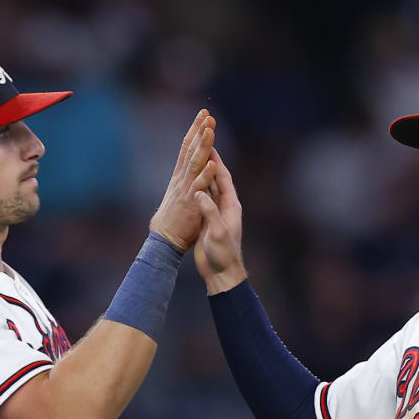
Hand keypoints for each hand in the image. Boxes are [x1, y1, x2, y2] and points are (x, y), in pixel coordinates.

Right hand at [147, 110, 218, 251]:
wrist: (165, 238)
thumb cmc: (174, 217)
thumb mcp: (178, 191)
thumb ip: (185, 177)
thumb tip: (190, 163)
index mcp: (180, 175)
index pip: (188, 148)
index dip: (195, 131)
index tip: (202, 114)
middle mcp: (182, 178)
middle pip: (192, 151)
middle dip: (199, 132)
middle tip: (207, 115)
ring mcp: (186, 189)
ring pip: (196, 164)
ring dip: (203, 146)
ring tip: (210, 130)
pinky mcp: (191, 203)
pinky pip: (200, 186)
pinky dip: (206, 174)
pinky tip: (212, 162)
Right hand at [192, 149, 246, 294]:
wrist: (221, 273)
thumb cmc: (222, 255)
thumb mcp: (216, 233)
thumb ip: (209, 212)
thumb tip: (200, 193)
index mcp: (230, 206)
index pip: (224, 178)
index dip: (217, 162)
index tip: (210, 146)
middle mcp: (225, 206)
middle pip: (217, 179)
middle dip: (210, 162)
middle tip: (203, 145)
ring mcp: (216, 212)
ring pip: (209, 187)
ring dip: (203, 172)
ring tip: (194, 158)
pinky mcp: (208, 220)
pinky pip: (202, 198)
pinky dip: (197, 186)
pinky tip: (188, 180)